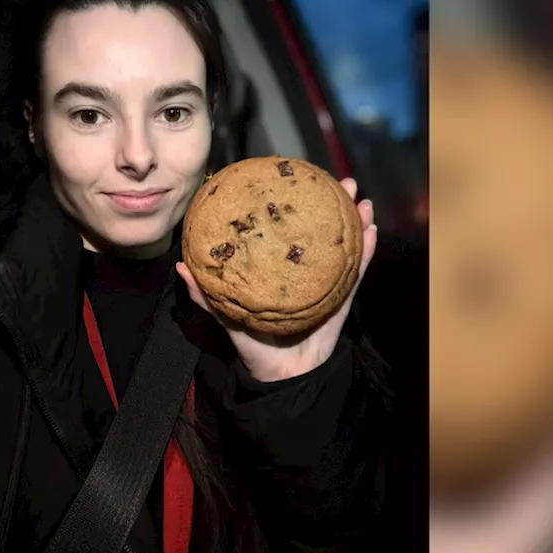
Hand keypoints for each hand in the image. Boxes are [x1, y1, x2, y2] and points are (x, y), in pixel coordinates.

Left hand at [176, 178, 377, 381]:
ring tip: (361, 199)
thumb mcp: (227, 316)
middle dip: (332, 202)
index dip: (291, 202)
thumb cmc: (253, 346)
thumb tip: (180, 267)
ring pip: (344, 243)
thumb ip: (205, 294)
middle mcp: (303, 269)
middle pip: (320, 228)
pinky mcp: (343, 298)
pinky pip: (357, 272)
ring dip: (355, 219)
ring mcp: (326, 281)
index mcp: (276, 268)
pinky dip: (367, 252)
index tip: (295, 177)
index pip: (284, 228)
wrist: (284, 376)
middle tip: (339, 179)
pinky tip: (372, 232)